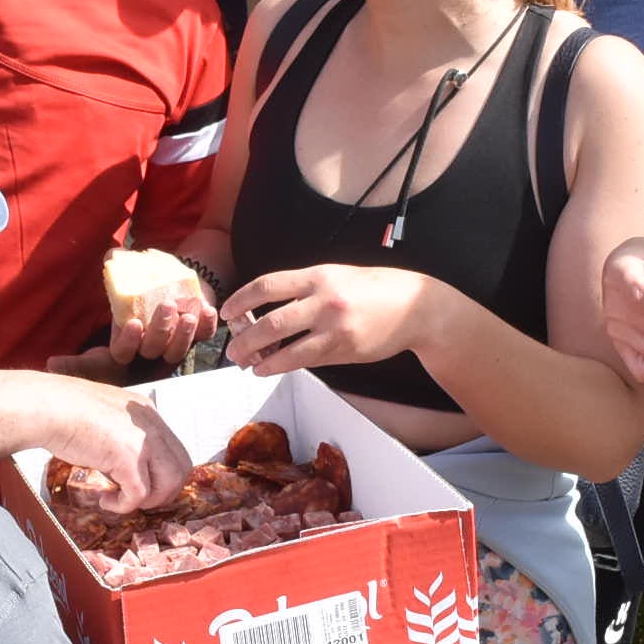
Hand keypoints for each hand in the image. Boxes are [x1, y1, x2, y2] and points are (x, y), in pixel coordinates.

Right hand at [48, 380, 193, 510]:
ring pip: (169, 484)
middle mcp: (151, 424)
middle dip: (164, 491)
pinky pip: (139, 495)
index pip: (174, 449)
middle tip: (138, 499)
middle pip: (181, 468)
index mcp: (147, 412)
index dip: (163, 473)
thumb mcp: (105, 417)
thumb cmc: (63, 410)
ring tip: (122, 500)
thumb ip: (122, 435)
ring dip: (149, 500)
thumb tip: (123, 464)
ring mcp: (143, 441)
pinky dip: (123, 505)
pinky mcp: (128, 458)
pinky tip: (105, 500)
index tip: (145, 485)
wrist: (47, 407)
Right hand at [108, 266, 219, 367]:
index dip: (127, 342)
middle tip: (166, 305)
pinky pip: (203, 335)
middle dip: (160, 330)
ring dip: (183, 335)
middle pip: (152, 350)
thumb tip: (112, 254)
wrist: (173, 276)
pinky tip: (207, 310)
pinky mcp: (198, 333)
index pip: (122, 351)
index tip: (134, 323)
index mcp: (128, 333)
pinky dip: (206, 325)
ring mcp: (174, 341)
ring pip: (177, 352)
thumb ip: (117, 263)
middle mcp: (149, 343)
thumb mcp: (130, 269)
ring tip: (188, 315)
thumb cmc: (145, 276)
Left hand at [221, 264, 439, 375]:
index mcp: (318, 276)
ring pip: (287, 349)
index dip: (241, 299)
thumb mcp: (336, 275)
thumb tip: (266, 308)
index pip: (268, 286)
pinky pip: (306, 360)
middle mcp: (324, 301)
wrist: (415, 307)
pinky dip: (283, 366)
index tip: (228, 312)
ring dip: (261, 359)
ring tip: (247, 363)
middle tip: (231, 348)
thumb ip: (303, 289)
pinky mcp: (344, 351)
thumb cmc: (371, 289)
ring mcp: (335, 328)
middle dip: (246, 338)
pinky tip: (270, 368)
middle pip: (271, 322)